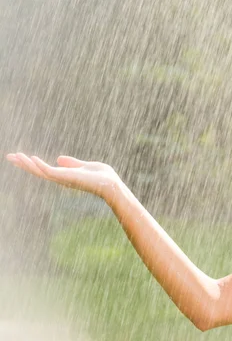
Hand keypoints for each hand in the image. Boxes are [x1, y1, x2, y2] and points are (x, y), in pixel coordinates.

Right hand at [6, 153, 122, 198]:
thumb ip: (72, 163)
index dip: (31, 163)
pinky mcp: (68, 178)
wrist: (112, 184)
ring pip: (40, 172)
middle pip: (38, 171)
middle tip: (9, 156)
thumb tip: (59, 158)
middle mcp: (62, 178)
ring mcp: (64, 179)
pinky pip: (50, 172)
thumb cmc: (103, 177)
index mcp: (65, 175)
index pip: (44, 169)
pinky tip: (31, 158)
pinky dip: (40, 166)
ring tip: (15, 156)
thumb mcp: (85, 165)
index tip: (19, 156)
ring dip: (27, 164)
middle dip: (23, 164)